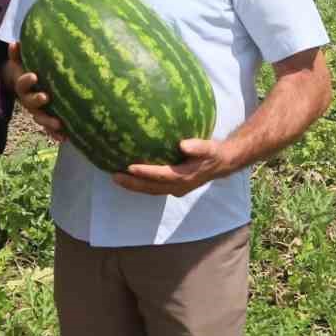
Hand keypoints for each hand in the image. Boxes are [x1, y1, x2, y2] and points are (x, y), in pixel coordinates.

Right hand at [6, 41, 64, 142]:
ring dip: (48, 122)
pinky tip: (66, 138)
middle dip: (38, 101)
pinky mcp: (45, 119)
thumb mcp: (20, 64)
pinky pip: (49, 129)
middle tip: (46, 97)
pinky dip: (56, 134)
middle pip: (31, 104)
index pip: (22, 84)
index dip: (26, 81)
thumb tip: (14, 42)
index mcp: (23, 87)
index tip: (33, 75)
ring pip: (40, 118)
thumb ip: (17, 55)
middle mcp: (28, 101)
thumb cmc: (25, 72)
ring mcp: (37, 111)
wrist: (23, 88)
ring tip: (59, 124)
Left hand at [111, 138, 235, 197]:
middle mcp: (178, 186)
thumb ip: (198, 147)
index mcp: (185, 177)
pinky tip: (129, 175)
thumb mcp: (209, 148)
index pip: (162, 176)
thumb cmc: (213, 153)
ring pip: (151, 190)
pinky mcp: (173, 187)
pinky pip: (153, 187)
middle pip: (151, 188)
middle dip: (133, 184)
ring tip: (116, 178)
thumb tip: (183, 145)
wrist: (221, 164)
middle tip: (114, 176)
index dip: (146, 173)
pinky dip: (141, 183)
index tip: (130, 167)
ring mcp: (175, 188)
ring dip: (134, 186)